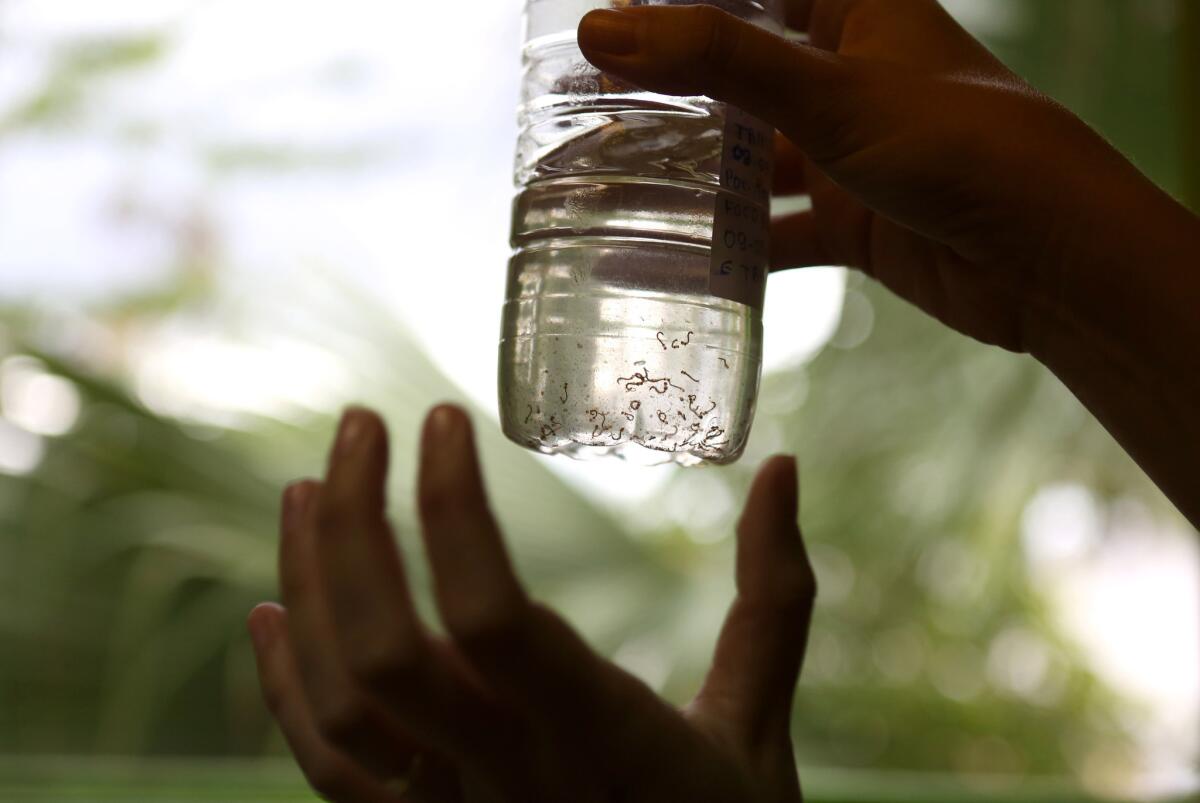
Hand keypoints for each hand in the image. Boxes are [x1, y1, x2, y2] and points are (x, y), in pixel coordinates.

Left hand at [248, 405, 814, 801]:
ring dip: (306, 584)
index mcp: (605, 740)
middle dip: (354, 526)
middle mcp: (511, 783)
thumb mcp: (760, 730)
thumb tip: (785, 470)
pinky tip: (268, 611)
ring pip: (340, 704)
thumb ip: (773, 601)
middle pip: (386, 654)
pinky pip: (326, 770)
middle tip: (361, 423)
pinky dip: (282, 688)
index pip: (496, 621)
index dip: (454, 512)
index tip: (443, 420)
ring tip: (305, 488)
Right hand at [578, 1, 1199, 526]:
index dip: (679, 0)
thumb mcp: (829, 93)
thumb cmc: (961, 148)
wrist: (1048, 260)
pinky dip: (726, 247)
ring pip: (749, 155)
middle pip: (739, 70)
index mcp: (853, 9)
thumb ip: (718, 59)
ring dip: (689, 175)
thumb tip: (603, 30)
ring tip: (608, 184)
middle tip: (587, 105)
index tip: (604, 18)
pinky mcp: (852, 219)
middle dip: (668, 91)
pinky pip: (773, 229)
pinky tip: (669, 264)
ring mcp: (848, 150)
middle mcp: (847, 73)